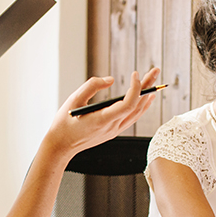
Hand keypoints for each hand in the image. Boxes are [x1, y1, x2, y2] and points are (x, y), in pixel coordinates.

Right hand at [44, 67, 159, 156]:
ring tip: (153, 82)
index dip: (136, 88)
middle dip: (147, 87)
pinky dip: (141, 107)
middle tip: (155, 71)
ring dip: (147, 96)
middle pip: (137, 105)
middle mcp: (112, 127)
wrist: (61, 145)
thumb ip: (91, 86)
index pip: (128, 104)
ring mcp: (114, 130)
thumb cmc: (64, 122)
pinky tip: (145, 99)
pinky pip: (132, 118)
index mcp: (102, 119)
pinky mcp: (113, 132)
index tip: (135, 73)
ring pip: (137, 113)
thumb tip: (110, 79)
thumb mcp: (73, 99)